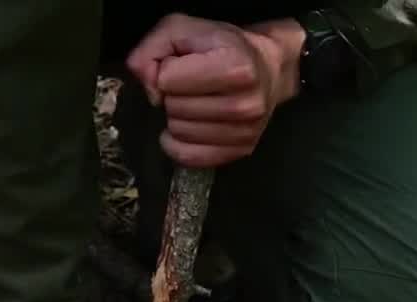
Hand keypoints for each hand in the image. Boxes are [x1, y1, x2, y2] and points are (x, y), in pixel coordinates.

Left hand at [126, 14, 304, 167]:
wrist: (268, 68)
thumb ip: (152, 48)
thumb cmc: (224, 46)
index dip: (167, 70)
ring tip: (193, 103)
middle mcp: (244, 103)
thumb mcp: (183, 29)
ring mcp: (244, 131)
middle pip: (173, 108)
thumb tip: (148, 86)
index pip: (168, 80)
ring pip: (179, 133)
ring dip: (177, 118)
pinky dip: (179, 144)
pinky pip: (189, 157)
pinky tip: (187, 128)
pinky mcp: (241, 150)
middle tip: (189, 86)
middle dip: (172, 95)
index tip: (183, 66)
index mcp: (235, 67)